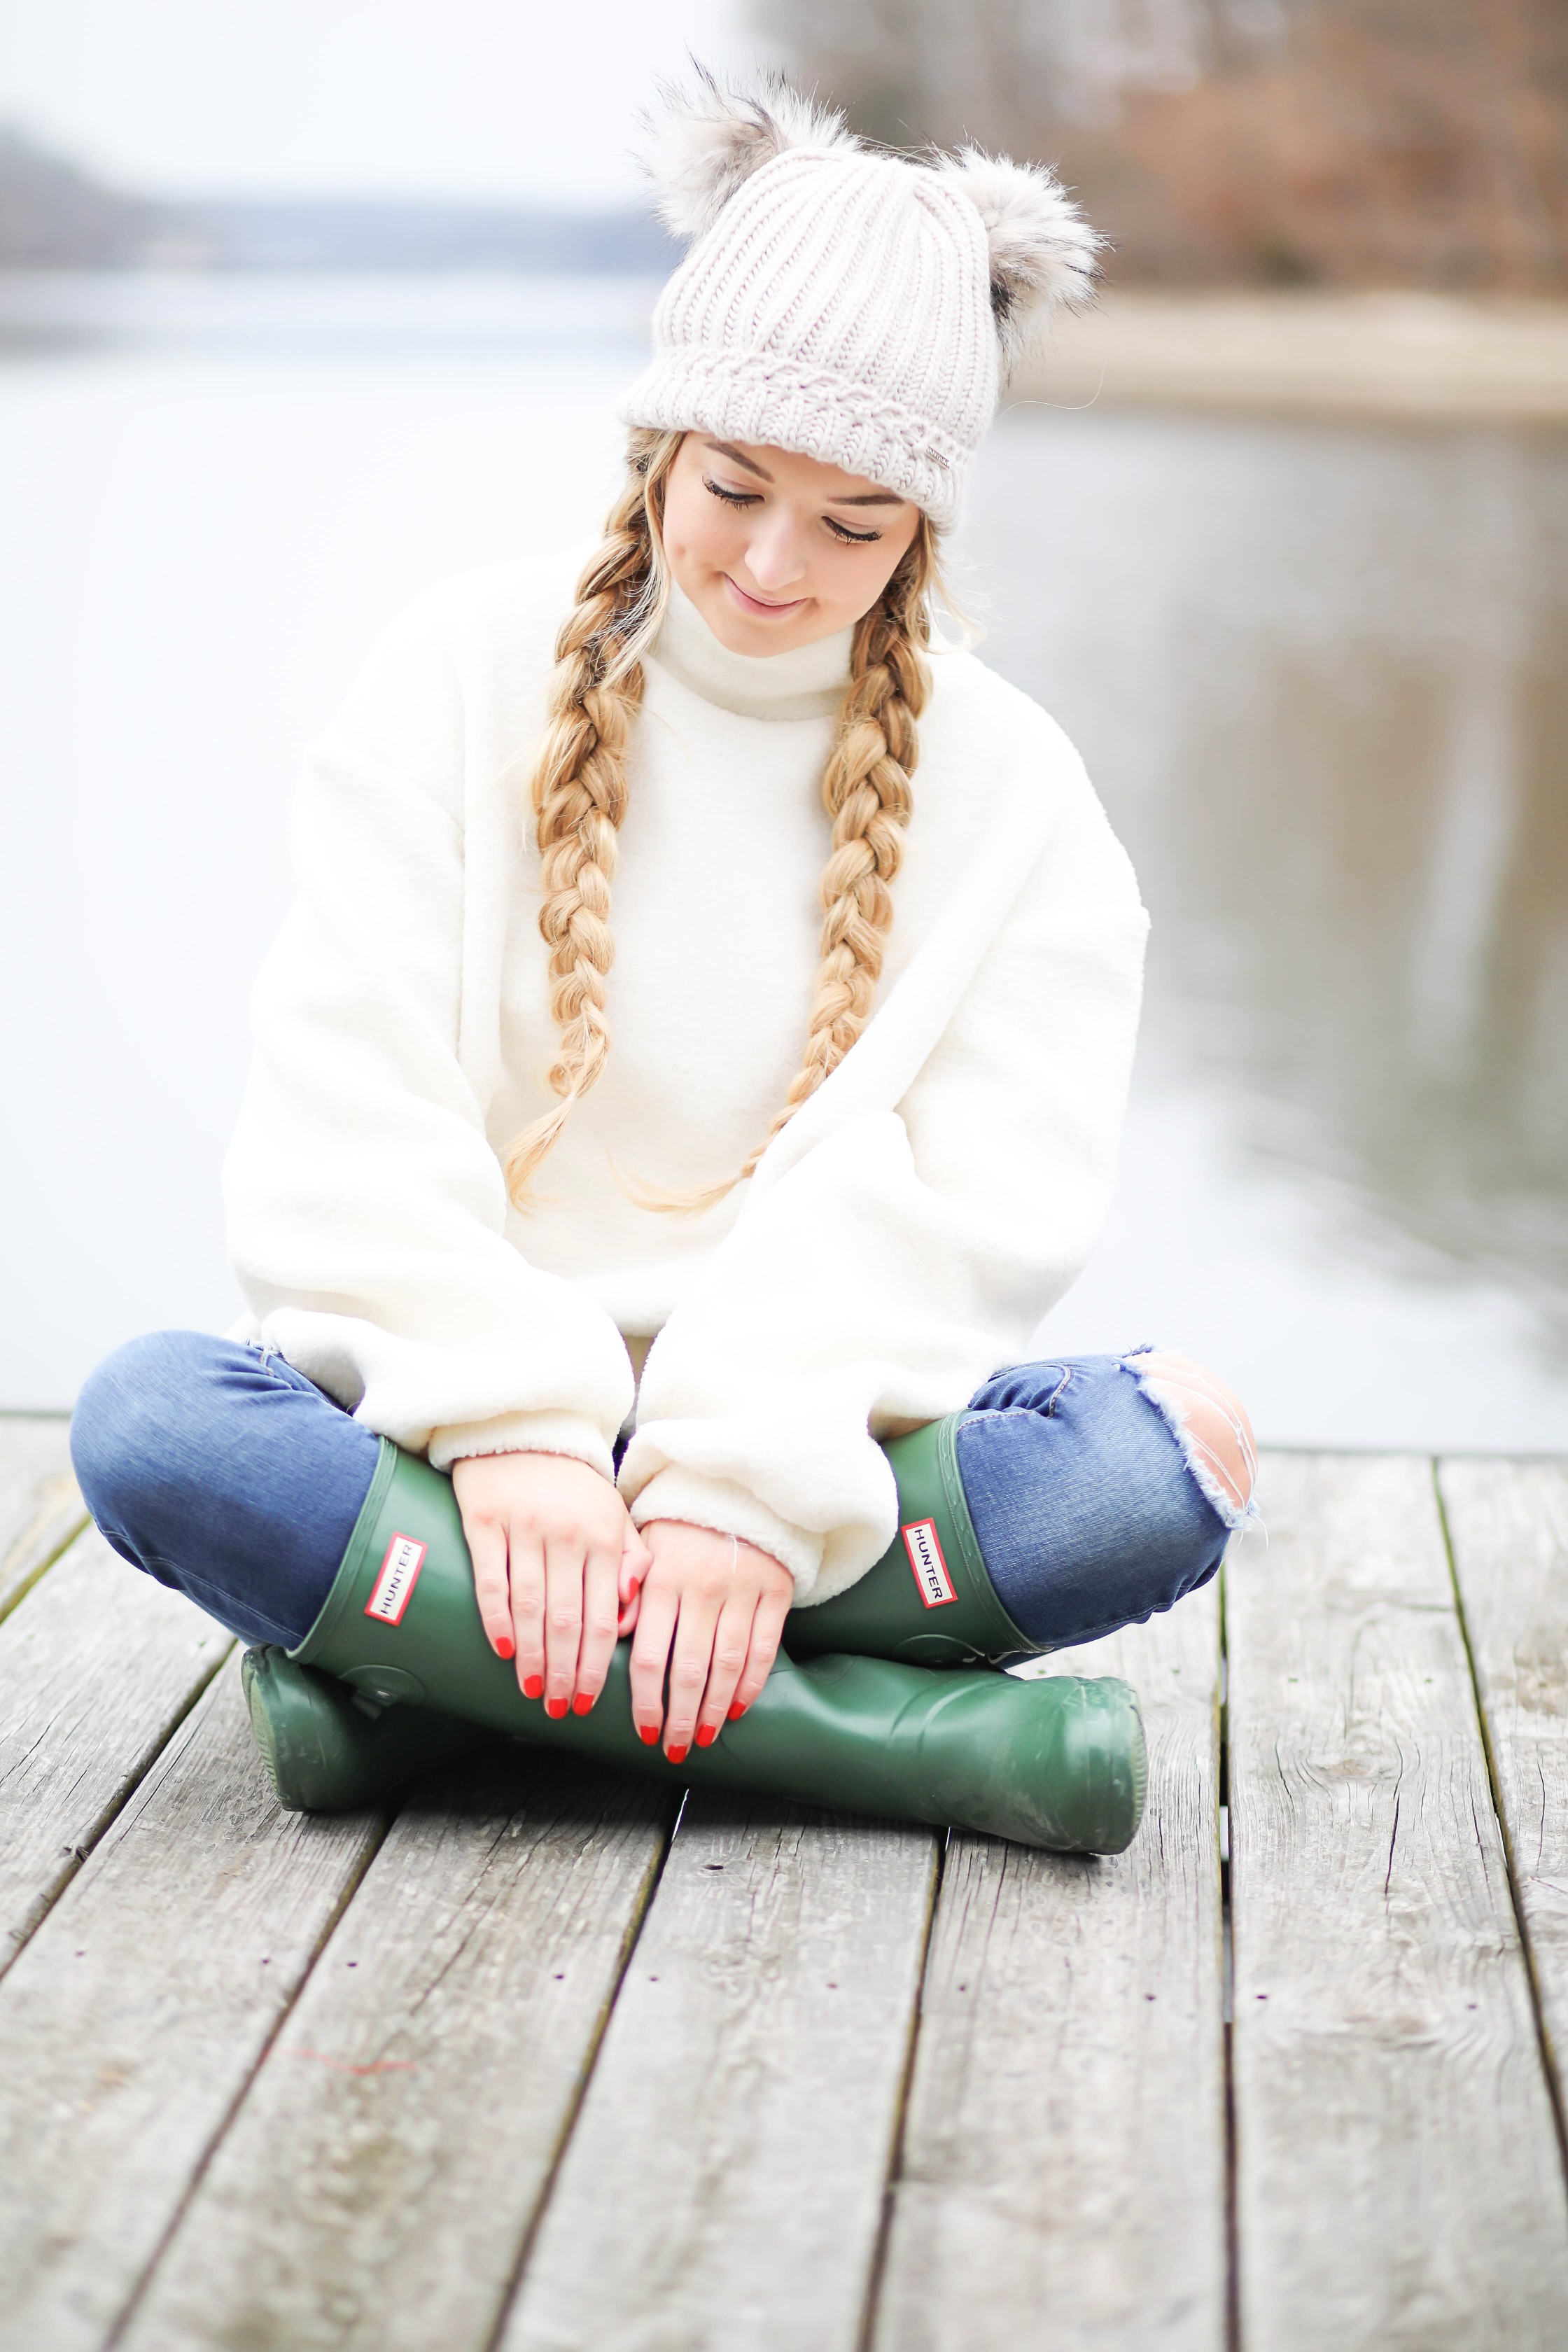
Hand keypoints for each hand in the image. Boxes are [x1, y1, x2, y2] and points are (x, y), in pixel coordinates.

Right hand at [451, 1452, 650, 1716]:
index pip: (604, 1617)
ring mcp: (526, 1527)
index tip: (589, 1702)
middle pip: (568, 1619)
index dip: (596, 1665)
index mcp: (606, 1539)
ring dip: (532, 1655)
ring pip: (531, 1606)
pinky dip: (497, 1617)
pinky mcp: (485, 1520)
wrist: (526, 1429)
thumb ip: (632, 1564)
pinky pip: (492, 1579)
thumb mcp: (616, 1517)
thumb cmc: (575, 1486)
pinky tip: (502, 1649)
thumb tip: (631, 1619)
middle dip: (565, 1672)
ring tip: (533, 1690)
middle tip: (560, 1709)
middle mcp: (569, 1535)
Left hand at [628, 1520, 793, 1762]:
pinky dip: (751, 1684)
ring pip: (726, 1665)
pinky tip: (737, 1708)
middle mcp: (701, 1587)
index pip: (649, 1655)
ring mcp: (741, 1590)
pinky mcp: (775, 1590)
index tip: (644, 1732)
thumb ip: (628, 1587)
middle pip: (687, 1669)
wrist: (738, 1490)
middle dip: (678, 1717)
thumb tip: (615, 1628)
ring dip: (712, 1709)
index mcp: (662, 1578)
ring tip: (702, 1737)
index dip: (646, 1700)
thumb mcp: (644, 1545)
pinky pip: (764, 1648)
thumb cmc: (682, 1526)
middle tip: (673, 1749)